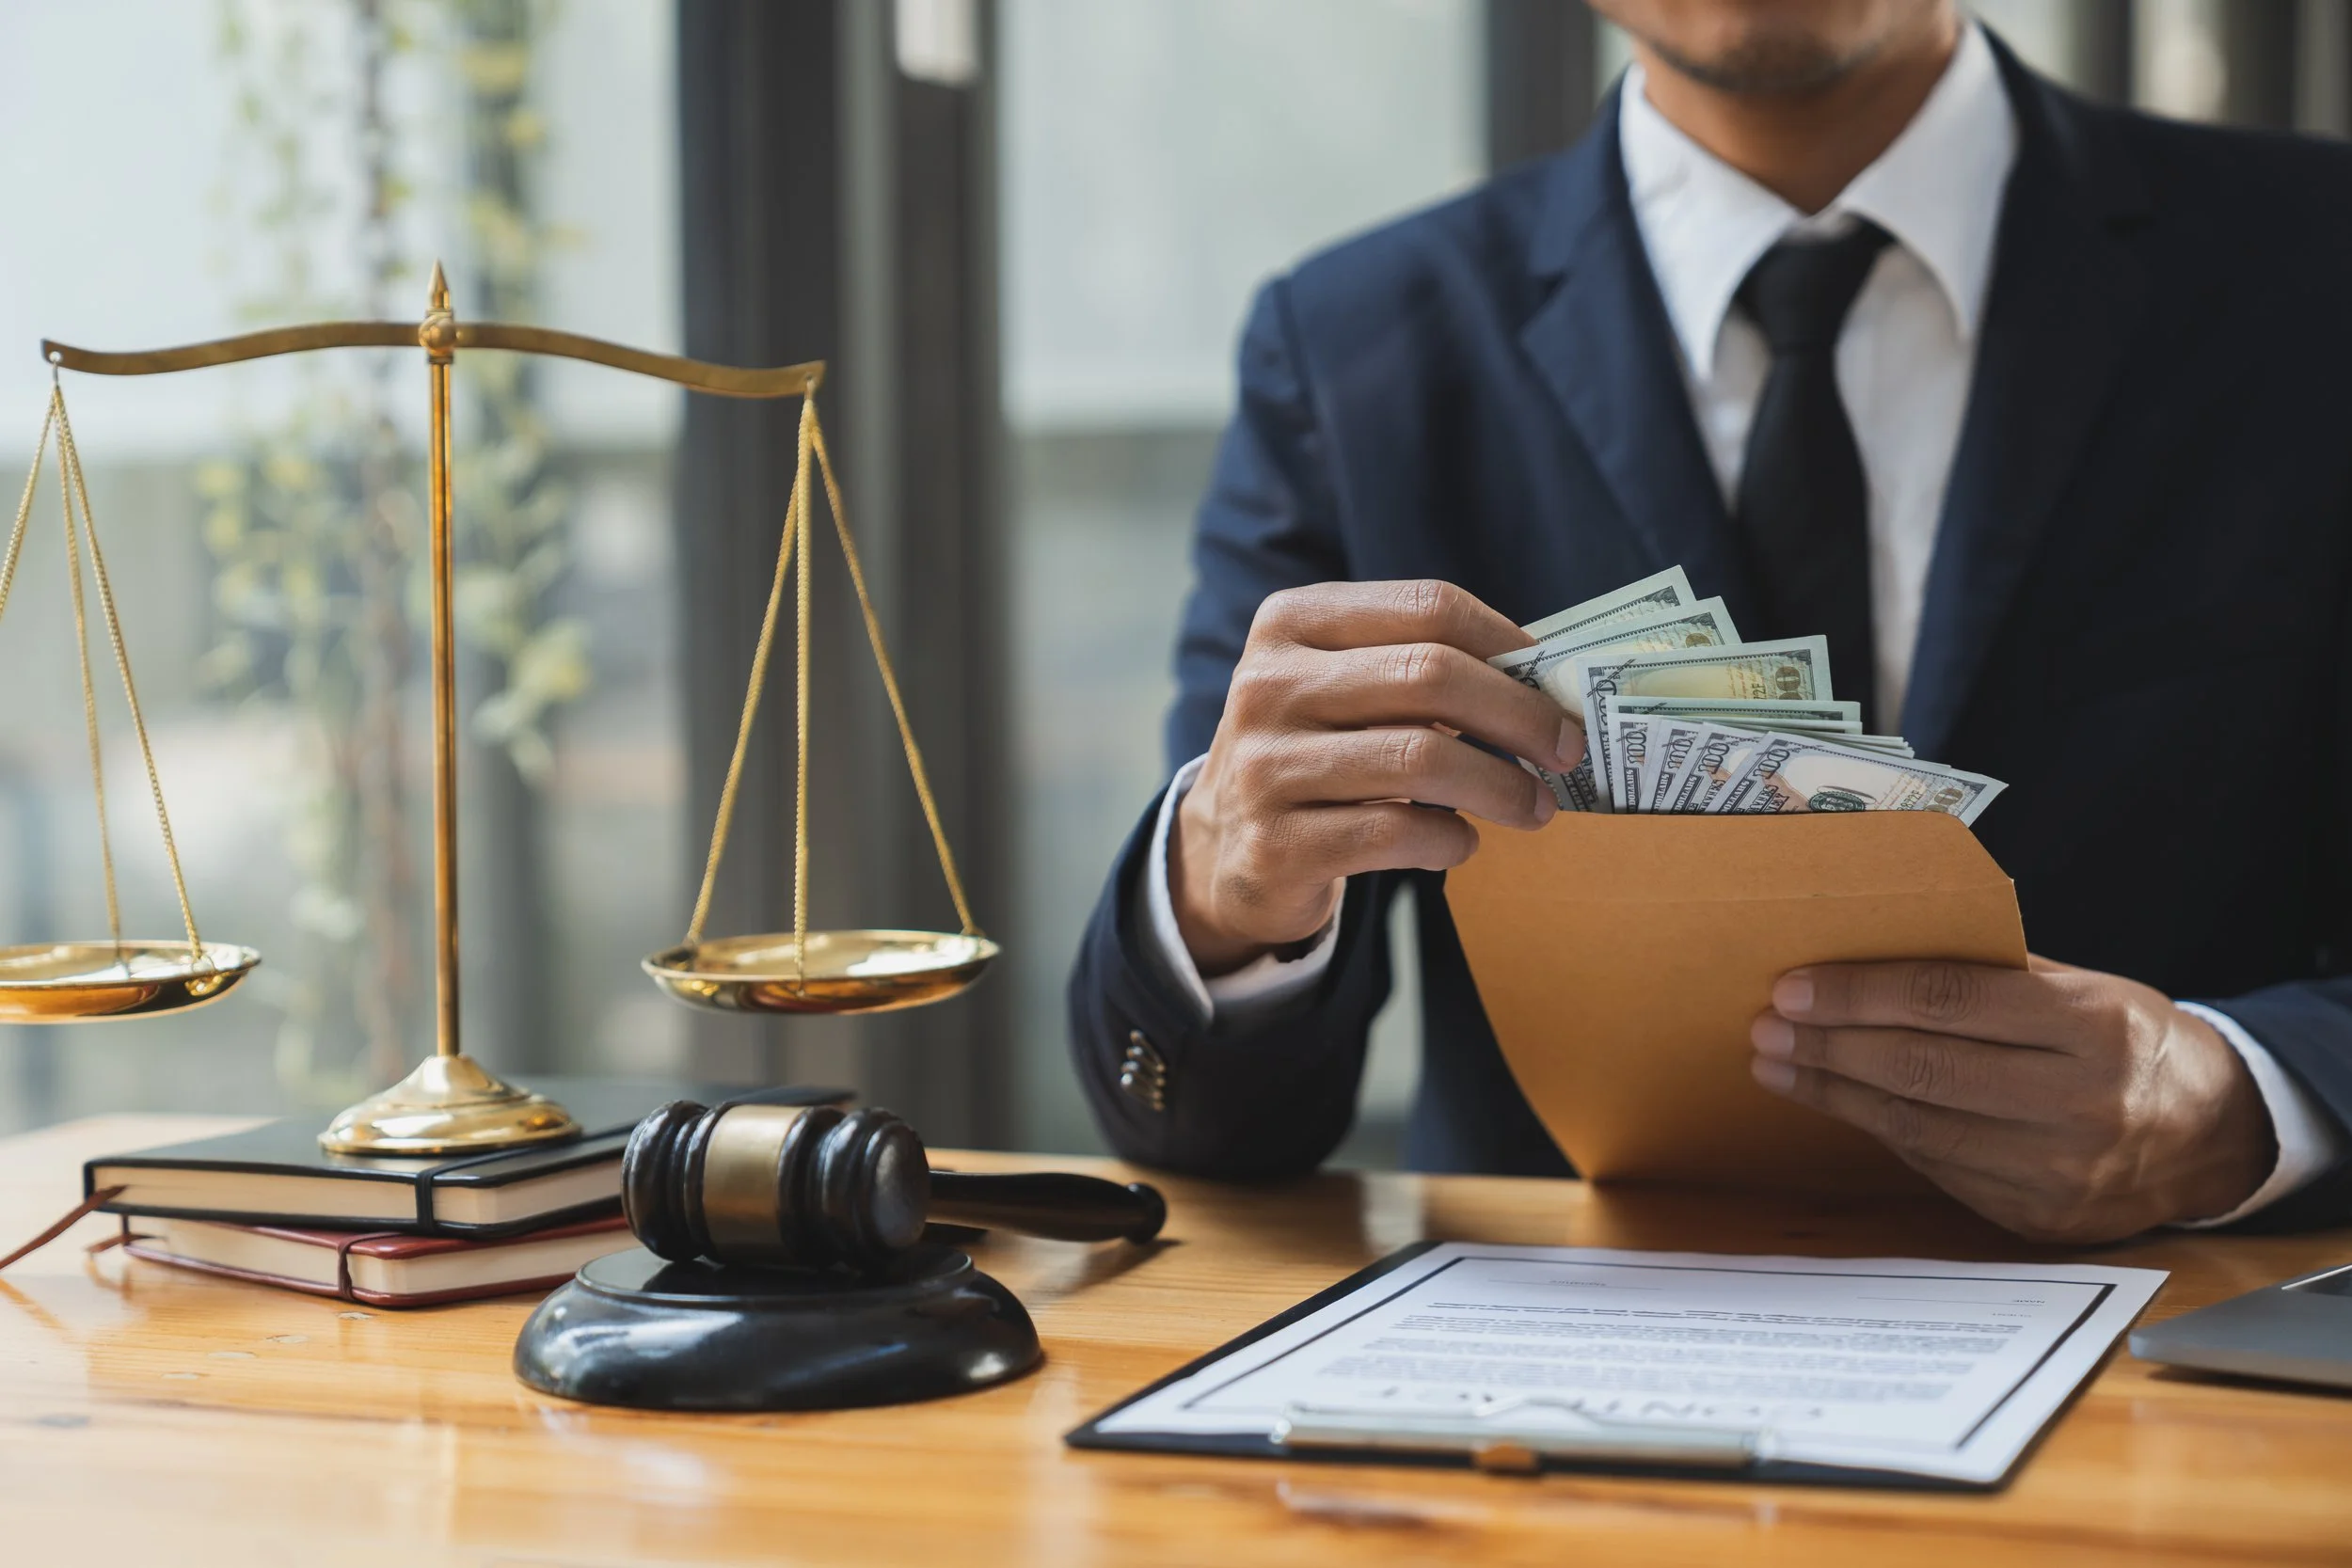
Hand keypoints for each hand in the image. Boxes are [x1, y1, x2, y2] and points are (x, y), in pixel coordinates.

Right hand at [1172, 580, 1581, 975]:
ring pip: (1421, 759)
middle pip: (1431, 676)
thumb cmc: (1316, 751)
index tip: (1557, 683)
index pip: (1428, 607)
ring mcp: (1264, 766)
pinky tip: (1462, 841)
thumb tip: (1550, 685)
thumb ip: (1425, 669)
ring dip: (1501, 786)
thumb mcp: (1347, 687)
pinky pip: (1395, 833)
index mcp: (1292, 622)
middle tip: (1567, 751)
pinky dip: (1451, 839)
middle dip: (1521, 715)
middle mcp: (1268, 685)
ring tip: (1534, 807)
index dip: (1509, 642)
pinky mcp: (1275, 844)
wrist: (1225, 844)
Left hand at [1748, 956, 2275, 1240]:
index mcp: (2092, 1026)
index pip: (1951, 1001)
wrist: (2211, 1134)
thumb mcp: (2084, 987)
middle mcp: (2079, 1104)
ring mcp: (2058, 1171)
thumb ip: (1991, 975)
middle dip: (1831, 1045)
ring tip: (1778, 1063)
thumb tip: (1870, 953)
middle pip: (1924, 1068)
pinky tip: (1837, 1101)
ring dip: (1833, 1092)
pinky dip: (1877, 1129)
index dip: (1862, 994)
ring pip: (1918, 1125)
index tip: (1796, 987)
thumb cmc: (2129, 1040)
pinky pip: (1935, 1166)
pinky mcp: (2036, 1217)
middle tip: (1767, 1025)